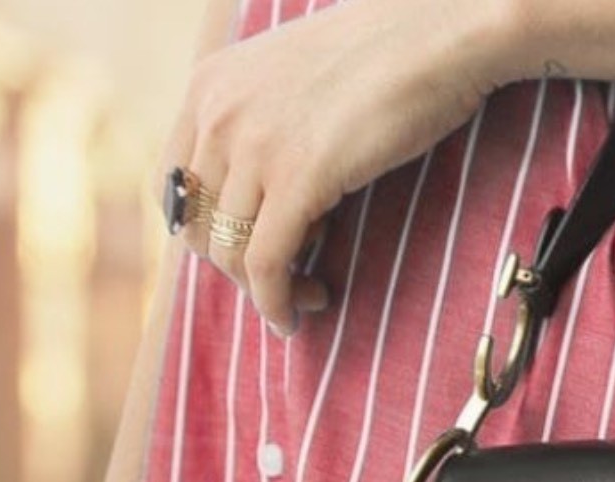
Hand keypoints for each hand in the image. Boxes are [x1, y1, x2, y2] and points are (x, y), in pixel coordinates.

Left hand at [161, 0, 520, 336]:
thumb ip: (263, 120)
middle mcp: (217, 114)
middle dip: (238, 270)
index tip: (250, 253)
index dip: (209, 235)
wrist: (438, 32)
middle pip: (200, 227)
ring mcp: (255, 145)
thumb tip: (265, 190)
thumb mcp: (295, 79)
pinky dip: (276, 302)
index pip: (175, 187)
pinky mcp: (298, 177)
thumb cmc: (386, 56)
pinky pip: (265, 263)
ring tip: (309, 298)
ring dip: (267, 291)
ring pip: (231, 252)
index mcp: (209, 86)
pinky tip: (297, 315)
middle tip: (286, 283)